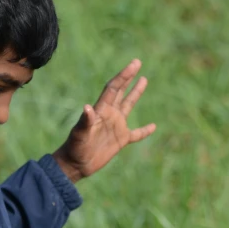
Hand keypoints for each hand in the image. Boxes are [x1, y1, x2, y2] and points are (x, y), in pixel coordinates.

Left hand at [53, 59, 155, 182]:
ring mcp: (116, 126)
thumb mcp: (79, 134)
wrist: (76, 164)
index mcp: (101, 110)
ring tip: (144, 79)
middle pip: (121, 91)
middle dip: (129, 77)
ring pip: (128, 106)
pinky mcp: (120, 140)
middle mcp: (109, 115)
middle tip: (137, 62)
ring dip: (135, 93)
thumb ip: (85, 121)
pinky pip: (136, 134)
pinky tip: (153, 126)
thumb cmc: (75, 148)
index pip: (114, 88)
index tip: (134, 64)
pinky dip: (145, 131)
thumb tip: (87, 108)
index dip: (124, 75)